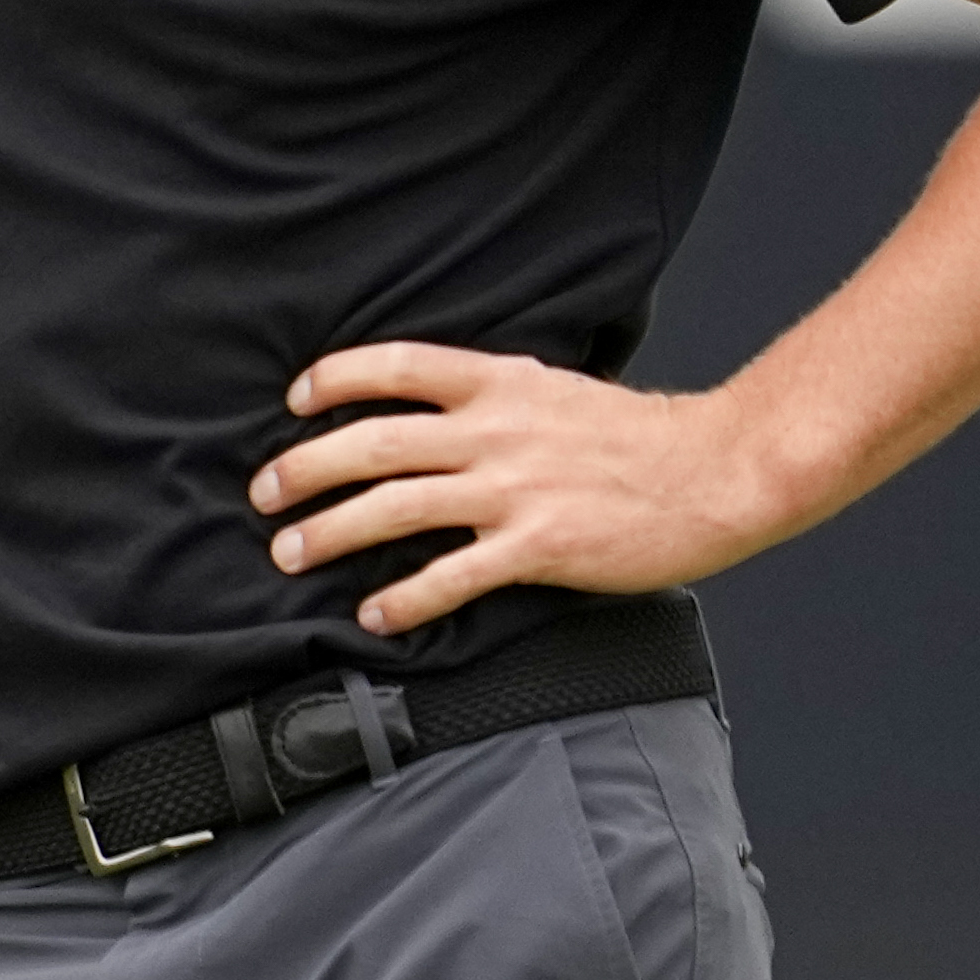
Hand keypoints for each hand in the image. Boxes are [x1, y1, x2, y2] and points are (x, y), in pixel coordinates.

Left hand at [250, 344, 788, 633]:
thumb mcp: (553, 388)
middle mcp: (495, 431)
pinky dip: (404, 597)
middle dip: (304, 470)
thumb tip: (432, 405)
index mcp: (498, 382)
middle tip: (263, 496)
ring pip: (395, 506)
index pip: (393, 366)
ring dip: (330, 532)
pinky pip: (453, 576)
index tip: (294, 402)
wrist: (716, 471)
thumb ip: (491, 396)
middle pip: (373, 443)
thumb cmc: (636, 436)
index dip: (333, 381)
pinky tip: (373, 613)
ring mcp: (515, 489)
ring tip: (289, 553)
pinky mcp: (539, 546)